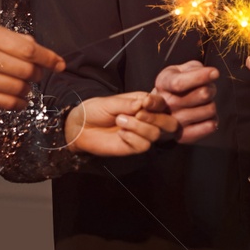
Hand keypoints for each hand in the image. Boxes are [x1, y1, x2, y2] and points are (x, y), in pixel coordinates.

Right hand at [0, 23, 62, 111]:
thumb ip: (10, 39)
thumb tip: (37, 49)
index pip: (29, 49)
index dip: (49, 58)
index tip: (59, 64)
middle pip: (27, 70)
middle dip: (38, 74)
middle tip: (36, 74)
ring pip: (18, 89)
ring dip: (28, 90)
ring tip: (25, 86)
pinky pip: (5, 104)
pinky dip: (18, 103)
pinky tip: (20, 100)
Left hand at [64, 92, 179, 155]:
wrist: (80, 127)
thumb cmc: (95, 110)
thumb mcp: (110, 102)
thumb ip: (128, 103)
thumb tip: (144, 103)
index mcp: (144, 104)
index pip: (162, 104)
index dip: (157, 104)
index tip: (145, 103)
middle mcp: (147, 119)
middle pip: (169, 123)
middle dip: (156, 118)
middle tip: (139, 114)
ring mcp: (142, 134)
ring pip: (155, 134)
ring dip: (138, 127)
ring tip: (120, 121)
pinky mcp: (134, 147)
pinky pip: (144, 145)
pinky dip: (132, 138)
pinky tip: (120, 134)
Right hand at [150, 61, 218, 143]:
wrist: (163, 109)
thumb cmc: (177, 85)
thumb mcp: (181, 70)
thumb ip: (194, 69)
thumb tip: (211, 74)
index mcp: (163, 83)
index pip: (181, 83)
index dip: (200, 77)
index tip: (215, 73)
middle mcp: (166, 104)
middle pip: (202, 94)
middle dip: (211, 88)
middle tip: (206, 89)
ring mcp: (173, 122)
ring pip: (210, 109)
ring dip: (211, 103)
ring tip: (203, 103)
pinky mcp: (183, 136)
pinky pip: (210, 126)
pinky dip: (213, 119)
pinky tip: (205, 115)